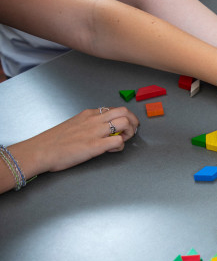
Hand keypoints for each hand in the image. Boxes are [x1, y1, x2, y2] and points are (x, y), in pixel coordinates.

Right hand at [16, 107, 138, 176]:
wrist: (40, 151)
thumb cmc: (53, 142)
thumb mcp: (73, 125)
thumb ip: (89, 125)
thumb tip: (101, 131)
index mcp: (88, 114)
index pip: (114, 109)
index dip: (123, 118)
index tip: (123, 127)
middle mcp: (94, 120)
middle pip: (124, 111)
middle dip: (133, 122)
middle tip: (131, 132)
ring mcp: (95, 132)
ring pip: (125, 123)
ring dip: (129, 132)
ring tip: (123, 140)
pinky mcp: (95, 145)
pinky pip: (118, 141)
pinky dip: (120, 146)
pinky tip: (111, 150)